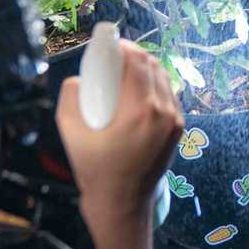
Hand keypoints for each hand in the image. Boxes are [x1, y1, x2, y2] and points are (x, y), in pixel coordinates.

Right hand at [56, 40, 183, 235]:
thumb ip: (72, 94)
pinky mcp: (179, 129)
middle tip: (111, 57)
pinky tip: (137, 89)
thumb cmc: (94, 169)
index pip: (137, 61)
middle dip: (132, 54)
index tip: (106, 44)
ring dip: (144, 68)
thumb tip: (82, 77)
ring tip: (123, 71)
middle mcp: (165, 112)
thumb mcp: (70, 130)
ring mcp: (176, 121)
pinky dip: (153, 85)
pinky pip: (168, 95)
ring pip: (163, 78)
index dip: (121, 46)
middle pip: (152, 65)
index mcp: (141, 110)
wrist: (121, 204)